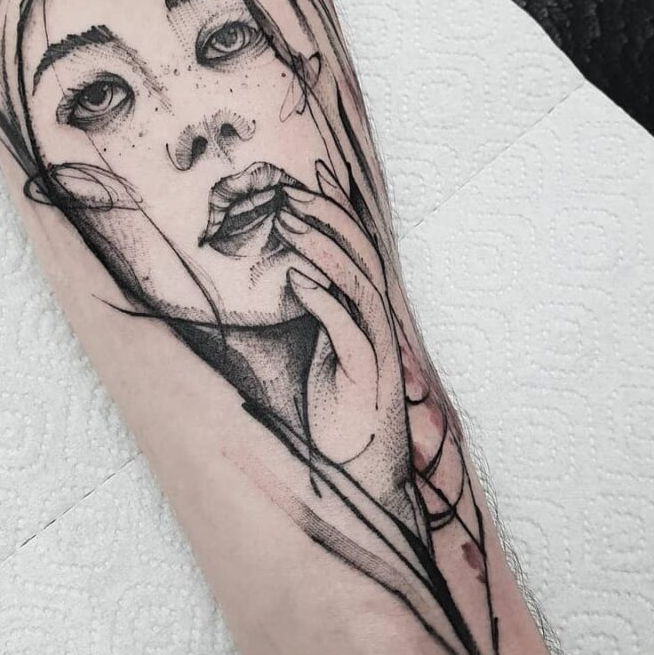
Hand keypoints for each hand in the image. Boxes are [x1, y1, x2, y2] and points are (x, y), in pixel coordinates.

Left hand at [274, 160, 410, 508]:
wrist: (355, 479)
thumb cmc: (327, 420)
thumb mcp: (309, 355)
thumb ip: (304, 316)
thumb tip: (277, 278)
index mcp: (361, 316)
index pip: (353, 249)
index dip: (334, 210)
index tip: (307, 175)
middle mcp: (375, 329)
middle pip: (360, 258)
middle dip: (326, 219)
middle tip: (288, 190)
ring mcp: (376, 355)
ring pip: (358, 288)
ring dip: (324, 251)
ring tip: (287, 221)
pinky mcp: (368, 385)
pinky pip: (350, 335)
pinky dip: (326, 305)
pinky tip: (296, 281)